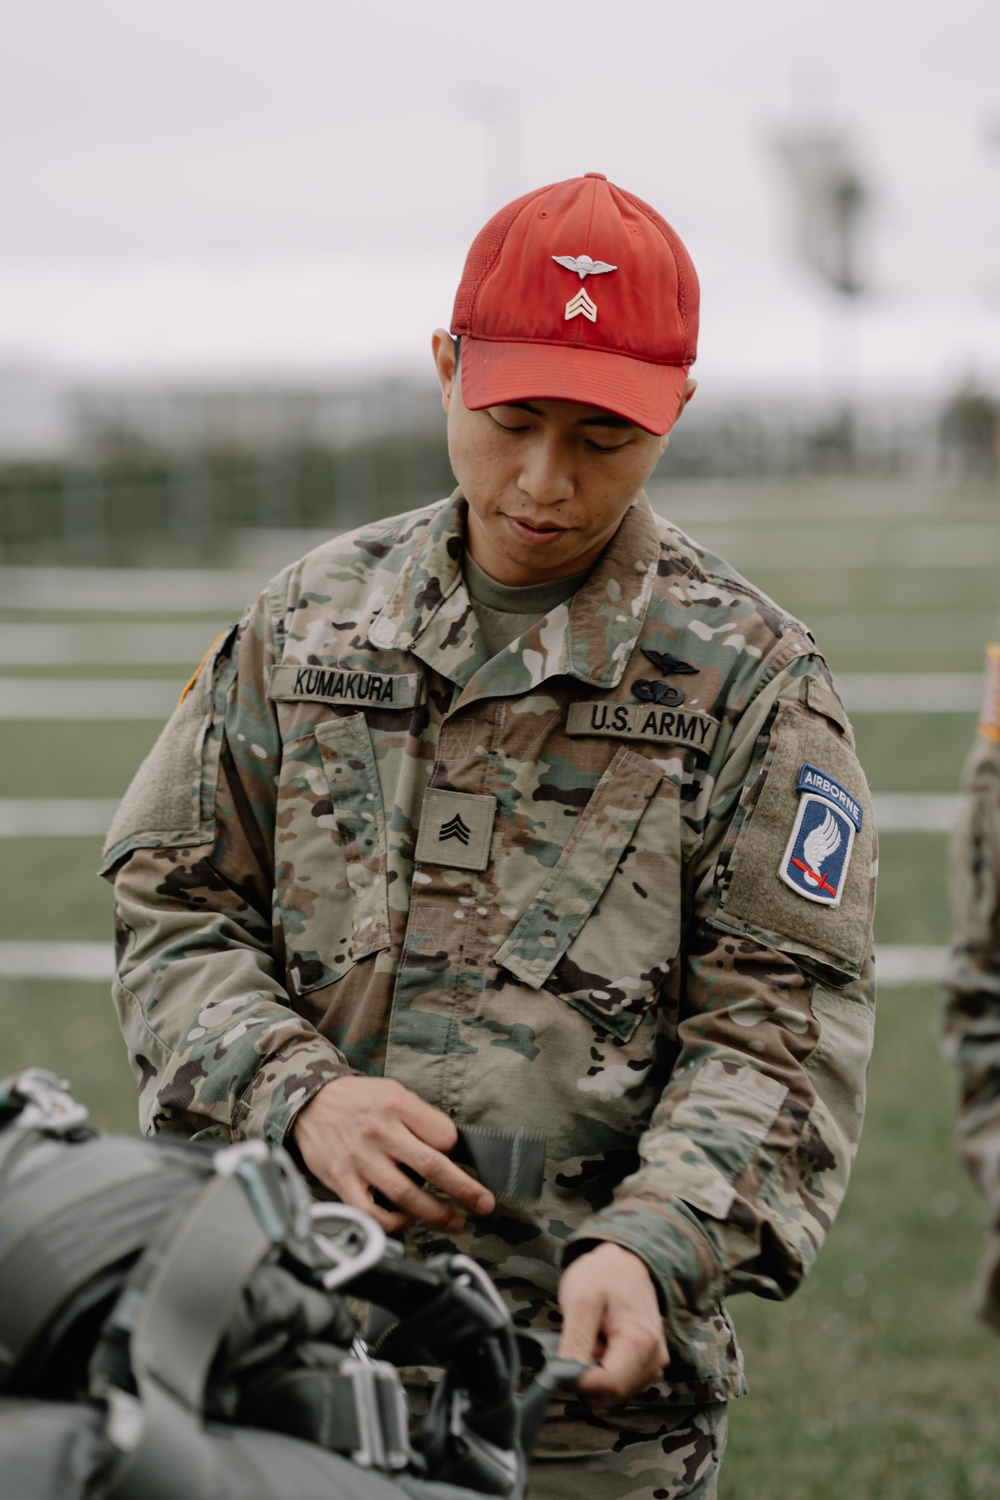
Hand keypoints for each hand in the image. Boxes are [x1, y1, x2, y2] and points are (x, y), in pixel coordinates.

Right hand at [292, 1076, 494, 1233]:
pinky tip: (406, 1221)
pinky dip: (393, 1223)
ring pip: (406, 1195)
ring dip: (436, 1214)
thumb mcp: (393, 1092)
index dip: (457, 1152)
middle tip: (484, 1204)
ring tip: (454, 1220)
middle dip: (464, 1190)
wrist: (309, 1102)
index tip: (459, 1161)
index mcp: (397, 1105)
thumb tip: (450, 1147)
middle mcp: (380, 1133)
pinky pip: (372, 1213)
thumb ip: (420, 1117)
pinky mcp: (342, 1181)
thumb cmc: (357, 1101)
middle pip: (432, 1167)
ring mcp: (361, 1159)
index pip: (443, 1135)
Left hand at [557, 1243, 667, 1405]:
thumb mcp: (581, 1301)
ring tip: (593, 1336)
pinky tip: (601, 1343)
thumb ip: (575, 1343)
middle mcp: (654, 1360)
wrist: (625, 1261)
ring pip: (612, 1393)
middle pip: (610, 1394)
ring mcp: (653, 1365)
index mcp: (642, 1344)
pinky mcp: (647, 1366)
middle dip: (586, 1375)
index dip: (578, 1380)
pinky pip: (617, 1384)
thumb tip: (565, 1379)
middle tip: (582, 1338)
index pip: (607, 1387)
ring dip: (593, 1372)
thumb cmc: (602, 1275)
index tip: (563, 1357)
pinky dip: (602, 1369)